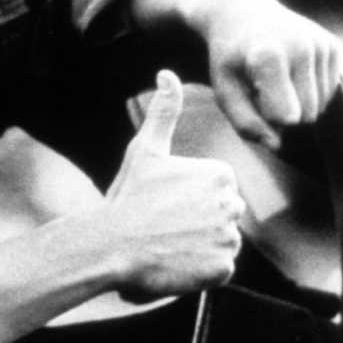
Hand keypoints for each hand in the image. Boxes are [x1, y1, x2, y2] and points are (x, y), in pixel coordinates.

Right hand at [100, 70, 243, 301]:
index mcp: (219, 174)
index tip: (165, 203)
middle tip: (164, 224)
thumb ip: (164, 111)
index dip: (189, 197)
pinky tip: (175, 261)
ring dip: (200, 244)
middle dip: (198, 221)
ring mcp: (228, 239)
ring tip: (168, 243)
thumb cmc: (128, 196)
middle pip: (222, 214)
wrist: (111, 246)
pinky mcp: (222, 269)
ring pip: (221, 241)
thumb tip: (167, 73)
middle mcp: (231, 205)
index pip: (216, 189)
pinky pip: (219, 269)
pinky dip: (200, 269)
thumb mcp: (145, 150)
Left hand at [194, 0, 340, 148]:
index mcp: (269, 56)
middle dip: (283, 112)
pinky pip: (329, 92)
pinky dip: (309, 91)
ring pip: (319, 107)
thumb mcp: (224, 89)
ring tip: (273, 79)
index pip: (285, 117)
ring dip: (296, 103)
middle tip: (260, 88)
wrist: (242, 13)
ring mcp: (320, 44)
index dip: (265, 116)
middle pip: (306, 115)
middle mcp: (302, 46)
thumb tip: (277, 145)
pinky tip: (289, 72)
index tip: (249, 96)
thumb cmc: (230, 58)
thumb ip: (246, 122)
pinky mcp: (332, 45)